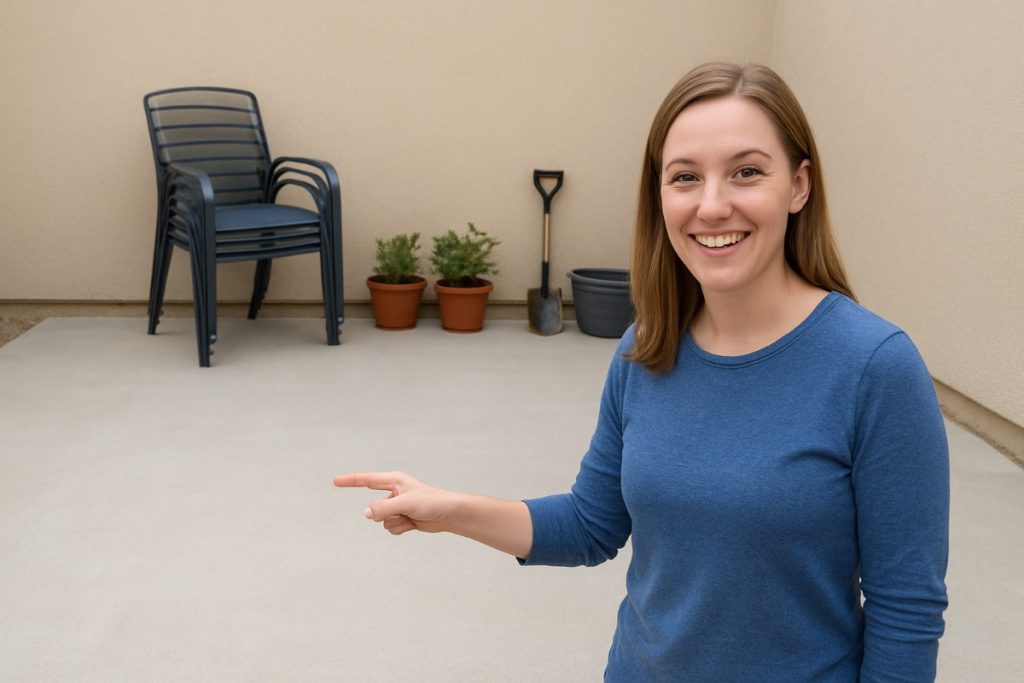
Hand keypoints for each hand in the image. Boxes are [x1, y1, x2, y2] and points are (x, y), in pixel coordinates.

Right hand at [333, 471, 457, 534]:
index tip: (335, 481)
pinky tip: (413, 524)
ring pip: (381, 520)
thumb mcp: (405, 503)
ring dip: (394, 522)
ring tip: (410, 517)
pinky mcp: (402, 518)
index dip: (350, 481)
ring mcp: (397, 506)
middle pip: (375, 506)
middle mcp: (394, 492)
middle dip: (386, 513)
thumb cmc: (431, 502)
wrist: (449, 514)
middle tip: (404, 511)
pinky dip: (400, 528)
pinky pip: (390, 527)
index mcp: (394, 481)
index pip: (366, 480)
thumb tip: (366, 514)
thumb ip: (383, 508)